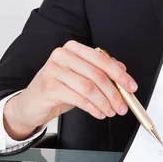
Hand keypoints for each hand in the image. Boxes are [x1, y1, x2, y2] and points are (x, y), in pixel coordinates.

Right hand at [3, 41, 136, 140]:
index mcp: (74, 48)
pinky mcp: (50, 86)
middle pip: (98, 74)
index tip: (131, 87)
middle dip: (114, 93)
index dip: (120, 74)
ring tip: (111, 111)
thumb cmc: (58, 88)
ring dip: (105, 102)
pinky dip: (93, 108)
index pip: (103, 59)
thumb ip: (101, 72)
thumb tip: (123, 72)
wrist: (31, 104)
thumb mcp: (82, 78)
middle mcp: (63, 55)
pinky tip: (99, 113)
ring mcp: (54, 69)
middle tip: (123, 106)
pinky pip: (79, 98)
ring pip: (90, 87)